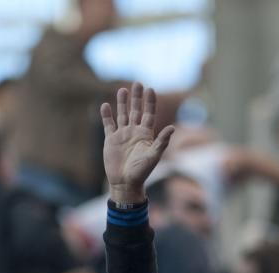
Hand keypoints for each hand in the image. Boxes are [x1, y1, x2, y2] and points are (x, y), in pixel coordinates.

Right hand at [100, 83, 174, 203]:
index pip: (148, 114)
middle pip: (135, 110)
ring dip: (122, 103)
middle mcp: (134, 132)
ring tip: (122, 90)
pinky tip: (105, 105)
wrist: (125, 183)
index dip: (149, 102)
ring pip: (122, 114)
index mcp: (146, 134)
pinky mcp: (111, 140)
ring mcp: (122, 135)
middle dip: (136, 98)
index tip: (150, 89)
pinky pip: (108, 124)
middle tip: (137, 83)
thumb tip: (173, 127)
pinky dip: (106, 115)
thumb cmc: (142, 171)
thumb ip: (162, 141)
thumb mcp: (153, 156)